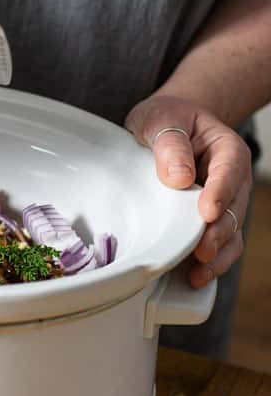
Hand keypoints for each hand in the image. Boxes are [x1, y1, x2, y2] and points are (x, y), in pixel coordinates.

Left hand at [125, 94, 251, 287]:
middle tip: (200, 251)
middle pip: (233, 209)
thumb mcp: (161, 119)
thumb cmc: (166, 119)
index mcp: (225, 149)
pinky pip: (216, 243)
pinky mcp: (207, 220)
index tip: (207, 213)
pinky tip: (195, 277)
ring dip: (217, 255)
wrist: (167, 124)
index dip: (219, 193)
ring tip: (199, 273)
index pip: (229, 171)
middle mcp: (231, 179)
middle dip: (218, 233)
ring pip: (230, 233)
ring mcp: (222, 202)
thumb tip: (178, 177)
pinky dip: (209, 261)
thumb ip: (170, 144)